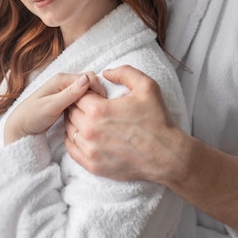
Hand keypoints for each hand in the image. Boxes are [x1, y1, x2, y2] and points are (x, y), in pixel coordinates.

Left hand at [4, 72, 105, 143]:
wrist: (20, 127)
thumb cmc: (32, 116)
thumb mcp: (51, 106)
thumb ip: (70, 93)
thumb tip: (87, 79)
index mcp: (61, 79)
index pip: (88, 77)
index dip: (98, 90)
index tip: (101, 105)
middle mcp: (64, 81)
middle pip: (89, 82)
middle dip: (96, 94)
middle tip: (98, 111)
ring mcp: (64, 90)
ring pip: (86, 90)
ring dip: (92, 100)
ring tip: (93, 114)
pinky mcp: (65, 98)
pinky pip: (81, 97)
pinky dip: (86, 104)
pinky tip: (86, 114)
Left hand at [65, 65, 180, 182]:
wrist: (167, 155)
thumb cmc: (157, 120)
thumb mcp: (146, 86)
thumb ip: (124, 72)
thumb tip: (105, 72)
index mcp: (99, 110)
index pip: (77, 95)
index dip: (85, 92)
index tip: (96, 94)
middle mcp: (90, 130)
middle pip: (71, 112)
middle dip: (79, 106)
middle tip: (93, 105)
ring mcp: (90, 150)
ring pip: (69, 130)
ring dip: (75, 122)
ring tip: (90, 119)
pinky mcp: (93, 166)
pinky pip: (71, 150)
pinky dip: (74, 140)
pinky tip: (85, 135)